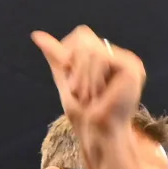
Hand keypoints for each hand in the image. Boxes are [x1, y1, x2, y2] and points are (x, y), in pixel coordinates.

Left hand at [31, 26, 146, 143]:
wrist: (97, 134)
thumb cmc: (85, 114)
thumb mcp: (65, 79)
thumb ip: (56, 57)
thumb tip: (36, 34)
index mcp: (108, 57)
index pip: (82, 35)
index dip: (69, 55)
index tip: (73, 83)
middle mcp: (120, 57)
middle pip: (85, 39)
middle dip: (75, 68)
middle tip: (81, 93)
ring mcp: (129, 62)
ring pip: (91, 51)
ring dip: (83, 78)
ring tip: (91, 97)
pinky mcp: (131, 68)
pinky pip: (101, 58)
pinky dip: (92, 78)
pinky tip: (100, 95)